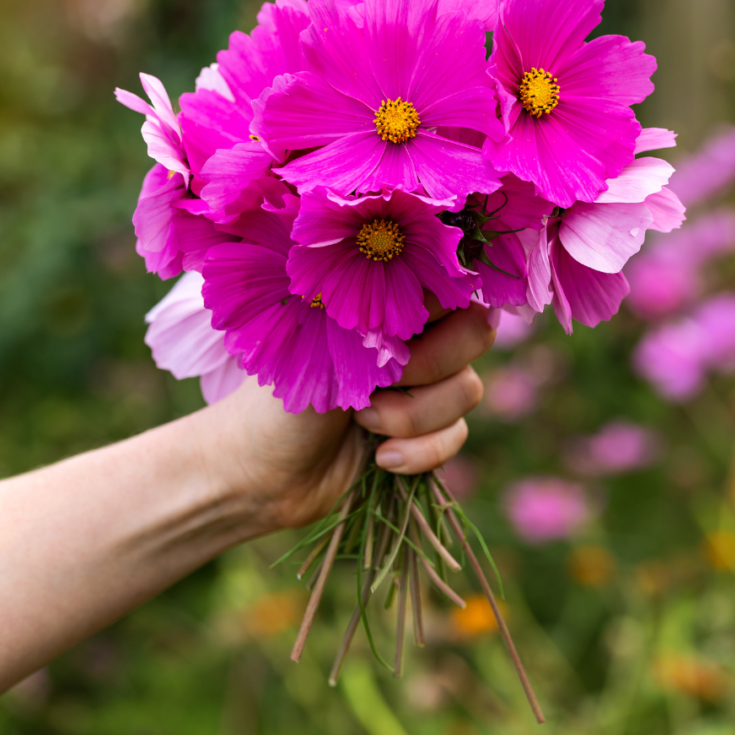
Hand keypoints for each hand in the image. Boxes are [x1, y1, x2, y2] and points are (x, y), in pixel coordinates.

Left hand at [206, 301, 494, 535]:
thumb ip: (387, 306)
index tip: (400, 329)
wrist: (257, 470)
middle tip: (381, 380)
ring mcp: (423, 385)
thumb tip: (438, 264)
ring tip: (364, 423)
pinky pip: (456, 436)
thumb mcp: (332, 339)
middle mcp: (413, 335)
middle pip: (477, 333)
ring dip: (417, 414)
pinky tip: (381, 460)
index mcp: (388, 300)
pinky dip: (422, 451)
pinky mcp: (425, 433)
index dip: (439, 307)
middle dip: (431, 365)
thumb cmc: (282, 391)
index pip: (452, 281)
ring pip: (468, 389)